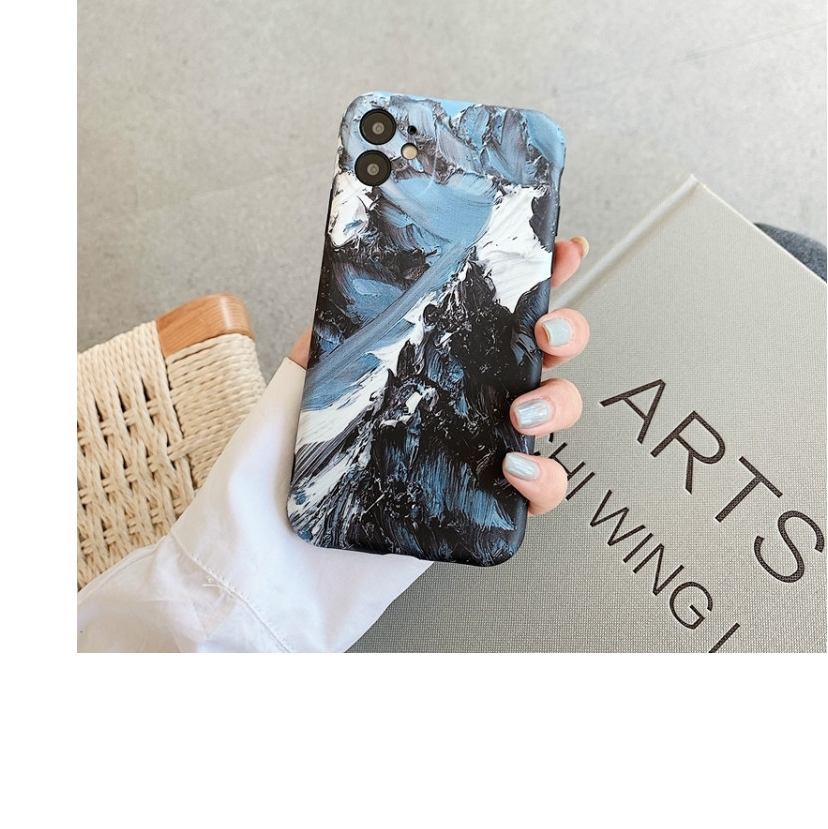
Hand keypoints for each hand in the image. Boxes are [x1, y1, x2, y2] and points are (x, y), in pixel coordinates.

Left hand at [287, 235, 591, 518]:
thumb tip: (340, 307)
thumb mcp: (281, 404)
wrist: (263, 579)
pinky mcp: (479, 510)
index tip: (560, 249)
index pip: (480, 310)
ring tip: (519, 411)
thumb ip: (313, 354)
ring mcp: (470, 453)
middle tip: (544, 332)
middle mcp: (452, 404)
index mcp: (413, 366)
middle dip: (564, 330)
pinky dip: (544, 476)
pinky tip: (515, 468)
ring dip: (557, 400)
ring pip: (551, 413)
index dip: (529, 276)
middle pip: (537, 354)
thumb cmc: (263, 494)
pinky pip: (539, 490)